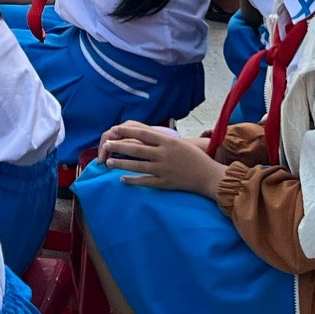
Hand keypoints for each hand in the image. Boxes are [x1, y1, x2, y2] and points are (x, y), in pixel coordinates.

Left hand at [98, 122, 227, 196]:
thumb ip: (162, 139)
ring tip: (109, 163)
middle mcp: (164, 154)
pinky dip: (132, 180)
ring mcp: (163, 169)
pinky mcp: (165, 183)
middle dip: (119, 147)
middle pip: (136, 149)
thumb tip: (142, 135)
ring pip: (137, 166)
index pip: (142, 134)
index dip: (127, 132)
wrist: (208, 176)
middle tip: (106, 145)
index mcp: (167, 142)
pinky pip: (145, 181)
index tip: (114, 130)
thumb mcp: (179, 143)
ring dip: (121, 164)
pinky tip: (122, 180)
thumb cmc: (194, 157)